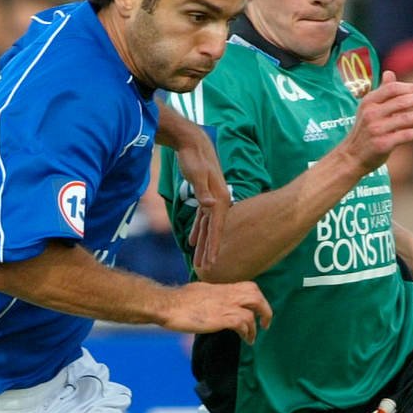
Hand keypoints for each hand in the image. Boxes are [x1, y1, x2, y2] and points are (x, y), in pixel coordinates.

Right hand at [159, 280, 272, 342]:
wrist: (168, 305)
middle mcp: (226, 294)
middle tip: (265, 323)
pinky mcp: (221, 317)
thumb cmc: (177, 301)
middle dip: (265, 309)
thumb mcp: (198, 292)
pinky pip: (244, 322)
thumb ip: (210, 296)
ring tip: (254, 336)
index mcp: (221, 287)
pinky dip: (247, 331)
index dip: (257, 298)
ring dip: (259, 322)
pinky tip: (245, 339)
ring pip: (254, 306)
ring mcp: (225, 305)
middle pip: (256, 294)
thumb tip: (210, 303)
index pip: (248, 286)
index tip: (256, 310)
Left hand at [172, 123, 229, 273]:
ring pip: (207, 227)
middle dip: (208, 251)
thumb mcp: (197, 173)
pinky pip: (202, 219)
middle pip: (213, 232)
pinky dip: (197, 231)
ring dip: (202, 244)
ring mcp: (212, 200)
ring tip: (198, 261)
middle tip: (204, 270)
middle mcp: (219, 202)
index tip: (211, 264)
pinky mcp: (204, 197)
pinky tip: (192, 241)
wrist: (193, 143)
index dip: (213, 247)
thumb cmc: (194, 158)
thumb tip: (210, 205)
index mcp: (220, 200)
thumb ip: (202, 190)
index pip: (217, 229)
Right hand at [340, 72, 412, 174]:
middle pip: (402, 101)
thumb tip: (389, 73)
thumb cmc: (365, 131)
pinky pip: (406, 135)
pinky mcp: (382, 144)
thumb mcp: (369, 110)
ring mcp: (376, 129)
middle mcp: (371, 114)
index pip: (392, 88)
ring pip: (407, 118)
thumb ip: (382, 93)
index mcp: (369, 102)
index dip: (411, 88)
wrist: (351, 157)